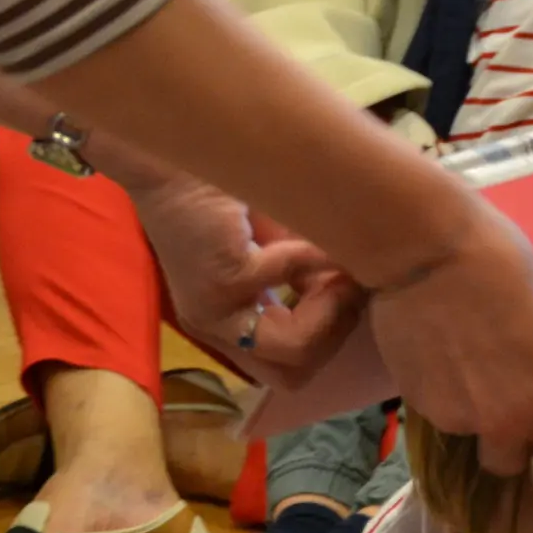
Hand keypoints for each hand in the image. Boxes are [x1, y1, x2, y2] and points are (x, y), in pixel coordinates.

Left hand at [129, 173, 367, 385]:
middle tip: (351, 286)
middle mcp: (217, 329)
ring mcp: (216, 310)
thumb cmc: (224, 196)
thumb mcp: (276, 250)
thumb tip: (358, 290)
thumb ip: (308, 279)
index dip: (327, 340)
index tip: (348, 295)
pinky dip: (319, 258)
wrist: (174, 156)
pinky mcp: (223, 279)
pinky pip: (290, 281)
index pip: (288, 371)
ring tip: (344, 271)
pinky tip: (328, 237)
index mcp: (227, 326)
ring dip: (332, 312)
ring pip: (292, 352)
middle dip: (334, 334)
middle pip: (293, 375)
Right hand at [366, 203, 532, 489]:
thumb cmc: (504, 269)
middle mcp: (505, 424)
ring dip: (474, 413)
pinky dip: (443, 394)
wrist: (427, 250)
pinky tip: (440, 351)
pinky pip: (439, 412)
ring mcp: (457, 418)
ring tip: (467, 360)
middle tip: (506, 399)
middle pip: (510, 465)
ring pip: (471, 435)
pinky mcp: (418, 403)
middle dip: (511, 443)